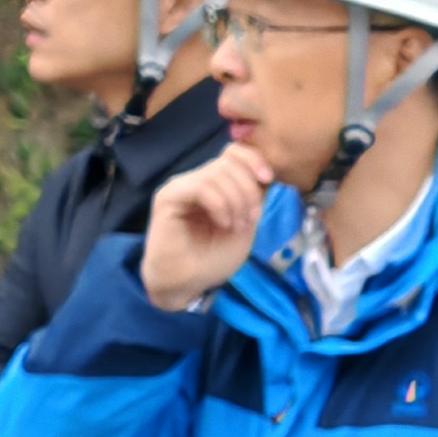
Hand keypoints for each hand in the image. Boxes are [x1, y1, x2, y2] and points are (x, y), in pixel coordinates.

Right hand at [140, 144, 276, 310]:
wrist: (186, 283)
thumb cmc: (213, 259)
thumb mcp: (245, 224)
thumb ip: (253, 197)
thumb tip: (266, 173)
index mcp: (216, 184)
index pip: (234, 153)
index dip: (254, 159)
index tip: (268, 180)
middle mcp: (198, 180)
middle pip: (230, 161)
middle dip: (249, 189)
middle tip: (251, 219)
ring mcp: (182, 186)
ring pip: (218, 172)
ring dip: (237, 201)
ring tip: (236, 226)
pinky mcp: (169, 196)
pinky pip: (201, 186)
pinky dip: (220, 204)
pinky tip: (223, 224)